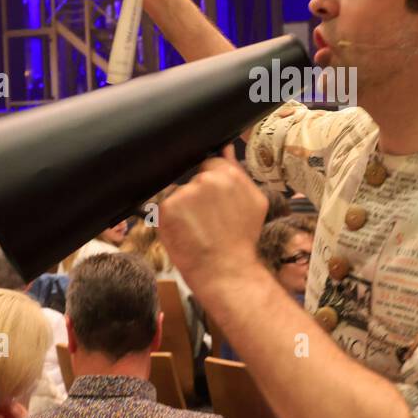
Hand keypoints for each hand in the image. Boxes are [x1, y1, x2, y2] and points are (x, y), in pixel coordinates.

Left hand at [158, 145, 267, 294]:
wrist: (227, 271)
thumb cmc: (242, 240)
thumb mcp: (253, 202)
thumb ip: (237, 172)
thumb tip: (226, 146)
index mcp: (229, 175)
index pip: (210, 165)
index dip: (211, 186)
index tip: (212, 204)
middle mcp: (206, 180)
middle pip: (194, 179)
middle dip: (196, 195)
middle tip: (206, 220)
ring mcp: (185, 194)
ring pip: (178, 193)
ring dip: (183, 207)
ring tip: (196, 229)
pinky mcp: (166, 209)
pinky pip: (164, 207)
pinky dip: (169, 220)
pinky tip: (184, 233)